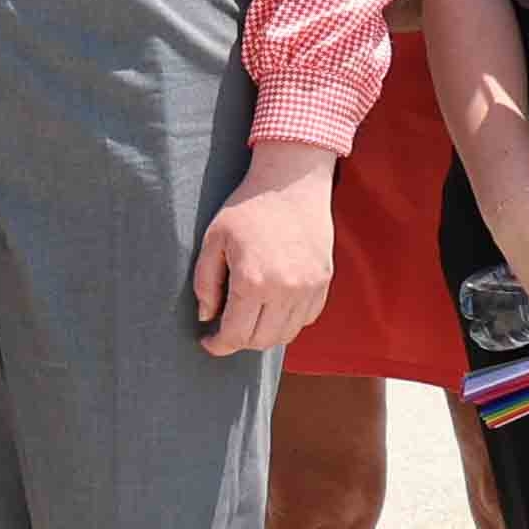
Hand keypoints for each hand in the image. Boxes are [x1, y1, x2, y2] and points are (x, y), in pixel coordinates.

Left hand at [190, 145, 336, 358]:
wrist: (292, 183)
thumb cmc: (247, 208)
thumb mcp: (214, 240)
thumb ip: (205, 283)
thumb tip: (206, 317)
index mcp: (253, 281)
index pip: (235, 335)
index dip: (218, 345)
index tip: (208, 342)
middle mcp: (285, 290)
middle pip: (261, 341)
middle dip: (239, 341)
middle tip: (225, 329)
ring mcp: (309, 288)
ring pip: (285, 335)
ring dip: (264, 334)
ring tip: (248, 318)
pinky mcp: (324, 282)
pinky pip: (305, 319)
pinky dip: (287, 321)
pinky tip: (272, 306)